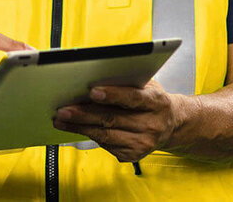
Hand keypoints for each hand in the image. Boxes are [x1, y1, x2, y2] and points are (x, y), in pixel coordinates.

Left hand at [52, 80, 180, 161]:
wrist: (171, 124)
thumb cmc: (151, 99)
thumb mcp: (147, 85)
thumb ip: (126, 82)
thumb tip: (93, 77)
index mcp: (157, 102)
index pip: (133, 98)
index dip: (113, 95)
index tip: (92, 91)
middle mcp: (152, 125)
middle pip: (113, 119)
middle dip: (84, 114)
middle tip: (63, 109)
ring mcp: (144, 143)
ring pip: (106, 135)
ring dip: (80, 127)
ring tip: (61, 119)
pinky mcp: (134, 155)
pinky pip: (106, 145)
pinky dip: (89, 135)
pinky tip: (75, 128)